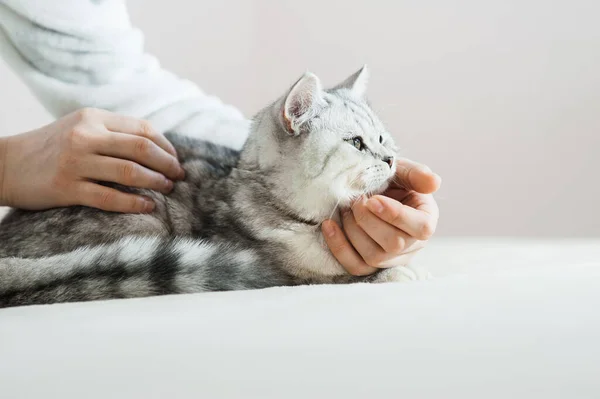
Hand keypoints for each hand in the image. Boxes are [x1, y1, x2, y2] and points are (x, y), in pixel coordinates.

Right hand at [0, 108, 184, 212]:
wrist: (5, 164)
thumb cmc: (50, 148)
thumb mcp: (79, 128)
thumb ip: (112, 132)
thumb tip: (155, 146)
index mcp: (92, 118)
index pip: (142, 129)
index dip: (166, 146)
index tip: (176, 159)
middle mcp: (85, 136)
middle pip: (141, 148)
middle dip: (167, 163)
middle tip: (179, 176)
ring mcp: (75, 162)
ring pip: (129, 172)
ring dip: (156, 182)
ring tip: (168, 188)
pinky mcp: (66, 187)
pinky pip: (109, 197)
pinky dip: (134, 203)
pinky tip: (148, 206)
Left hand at [322, 158, 440, 274]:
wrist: (369, 190)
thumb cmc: (390, 181)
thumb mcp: (402, 171)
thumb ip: (416, 174)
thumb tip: (434, 182)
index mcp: (426, 220)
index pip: (421, 228)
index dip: (395, 215)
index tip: (372, 199)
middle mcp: (412, 245)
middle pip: (394, 244)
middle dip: (368, 221)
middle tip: (356, 201)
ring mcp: (391, 259)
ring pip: (373, 257)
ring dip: (353, 231)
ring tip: (345, 210)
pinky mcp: (370, 265)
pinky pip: (355, 266)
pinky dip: (339, 247)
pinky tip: (329, 226)